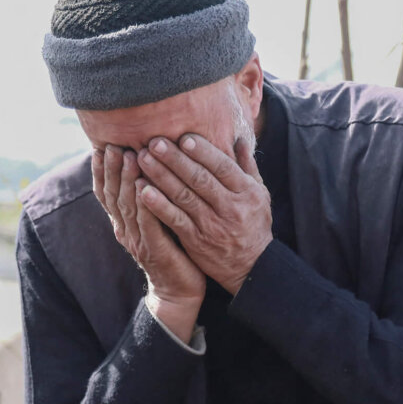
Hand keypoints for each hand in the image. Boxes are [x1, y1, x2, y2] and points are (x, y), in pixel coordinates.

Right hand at [93, 145, 204, 341]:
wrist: (180, 291)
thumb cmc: (173, 252)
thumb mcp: (156, 222)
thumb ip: (151, 198)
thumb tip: (150, 167)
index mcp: (124, 223)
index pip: (106, 193)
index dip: (101, 171)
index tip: (101, 146)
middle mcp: (125, 230)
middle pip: (113, 195)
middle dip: (112, 168)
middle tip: (113, 144)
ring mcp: (138, 241)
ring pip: (127, 206)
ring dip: (127, 180)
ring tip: (129, 157)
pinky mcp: (154, 250)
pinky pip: (147, 224)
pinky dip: (145, 205)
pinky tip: (145, 187)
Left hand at [135, 134, 271, 295]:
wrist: (251, 266)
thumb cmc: (254, 225)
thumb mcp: (260, 195)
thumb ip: (248, 167)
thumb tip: (239, 140)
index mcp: (247, 192)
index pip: (223, 167)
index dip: (203, 152)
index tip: (183, 137)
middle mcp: (230, 207)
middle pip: (200, 179)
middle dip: (175, 159)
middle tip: (154, 142)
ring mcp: (212, 225)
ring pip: (184, 196)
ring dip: (161, 176)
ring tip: (143, 159)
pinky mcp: (196, 241)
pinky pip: (175, 220)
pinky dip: (159, 206)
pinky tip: (142, 192)